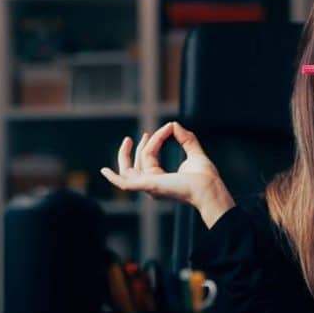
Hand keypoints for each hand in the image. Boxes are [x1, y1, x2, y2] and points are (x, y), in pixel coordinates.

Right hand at [100, 121, 234, 225]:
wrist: (209, 187)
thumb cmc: (205, 177)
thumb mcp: (194, 153)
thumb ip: (186, 139)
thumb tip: (174, 124)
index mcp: (161, 179)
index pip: (150, 157)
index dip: (156, 139)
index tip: (169, 127)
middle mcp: (152, 185)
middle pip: (136, 164)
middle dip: (137, 149)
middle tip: (142, 135)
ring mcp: (148, 186)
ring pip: (131, 167)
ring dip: (133, 152)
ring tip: (131, 139)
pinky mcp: (148, 185)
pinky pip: (124, 183)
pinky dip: (113, 178)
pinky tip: (104, 171)